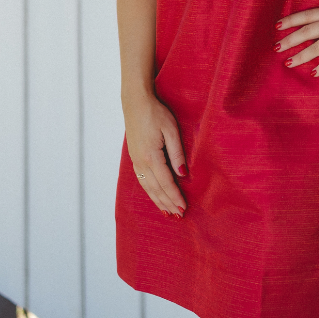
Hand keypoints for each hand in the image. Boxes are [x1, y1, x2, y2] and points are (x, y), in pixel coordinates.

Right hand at [123, 93, 187, 216]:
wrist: (135, 102)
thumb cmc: (155, 112)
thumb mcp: (171, 129)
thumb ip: (177, 153)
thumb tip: (182, 174)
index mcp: (151, 156)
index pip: (166, 183)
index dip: (175, 196)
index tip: (184, 208)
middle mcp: (141, 162)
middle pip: (156, 189)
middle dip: (168, 203)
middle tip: (179, 215)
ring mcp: (136, 160)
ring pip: (147, 186)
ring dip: (158, 200)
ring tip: (167, 211)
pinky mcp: (134, 157)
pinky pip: (142, 179)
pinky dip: (150, 191)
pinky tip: (155, 195)